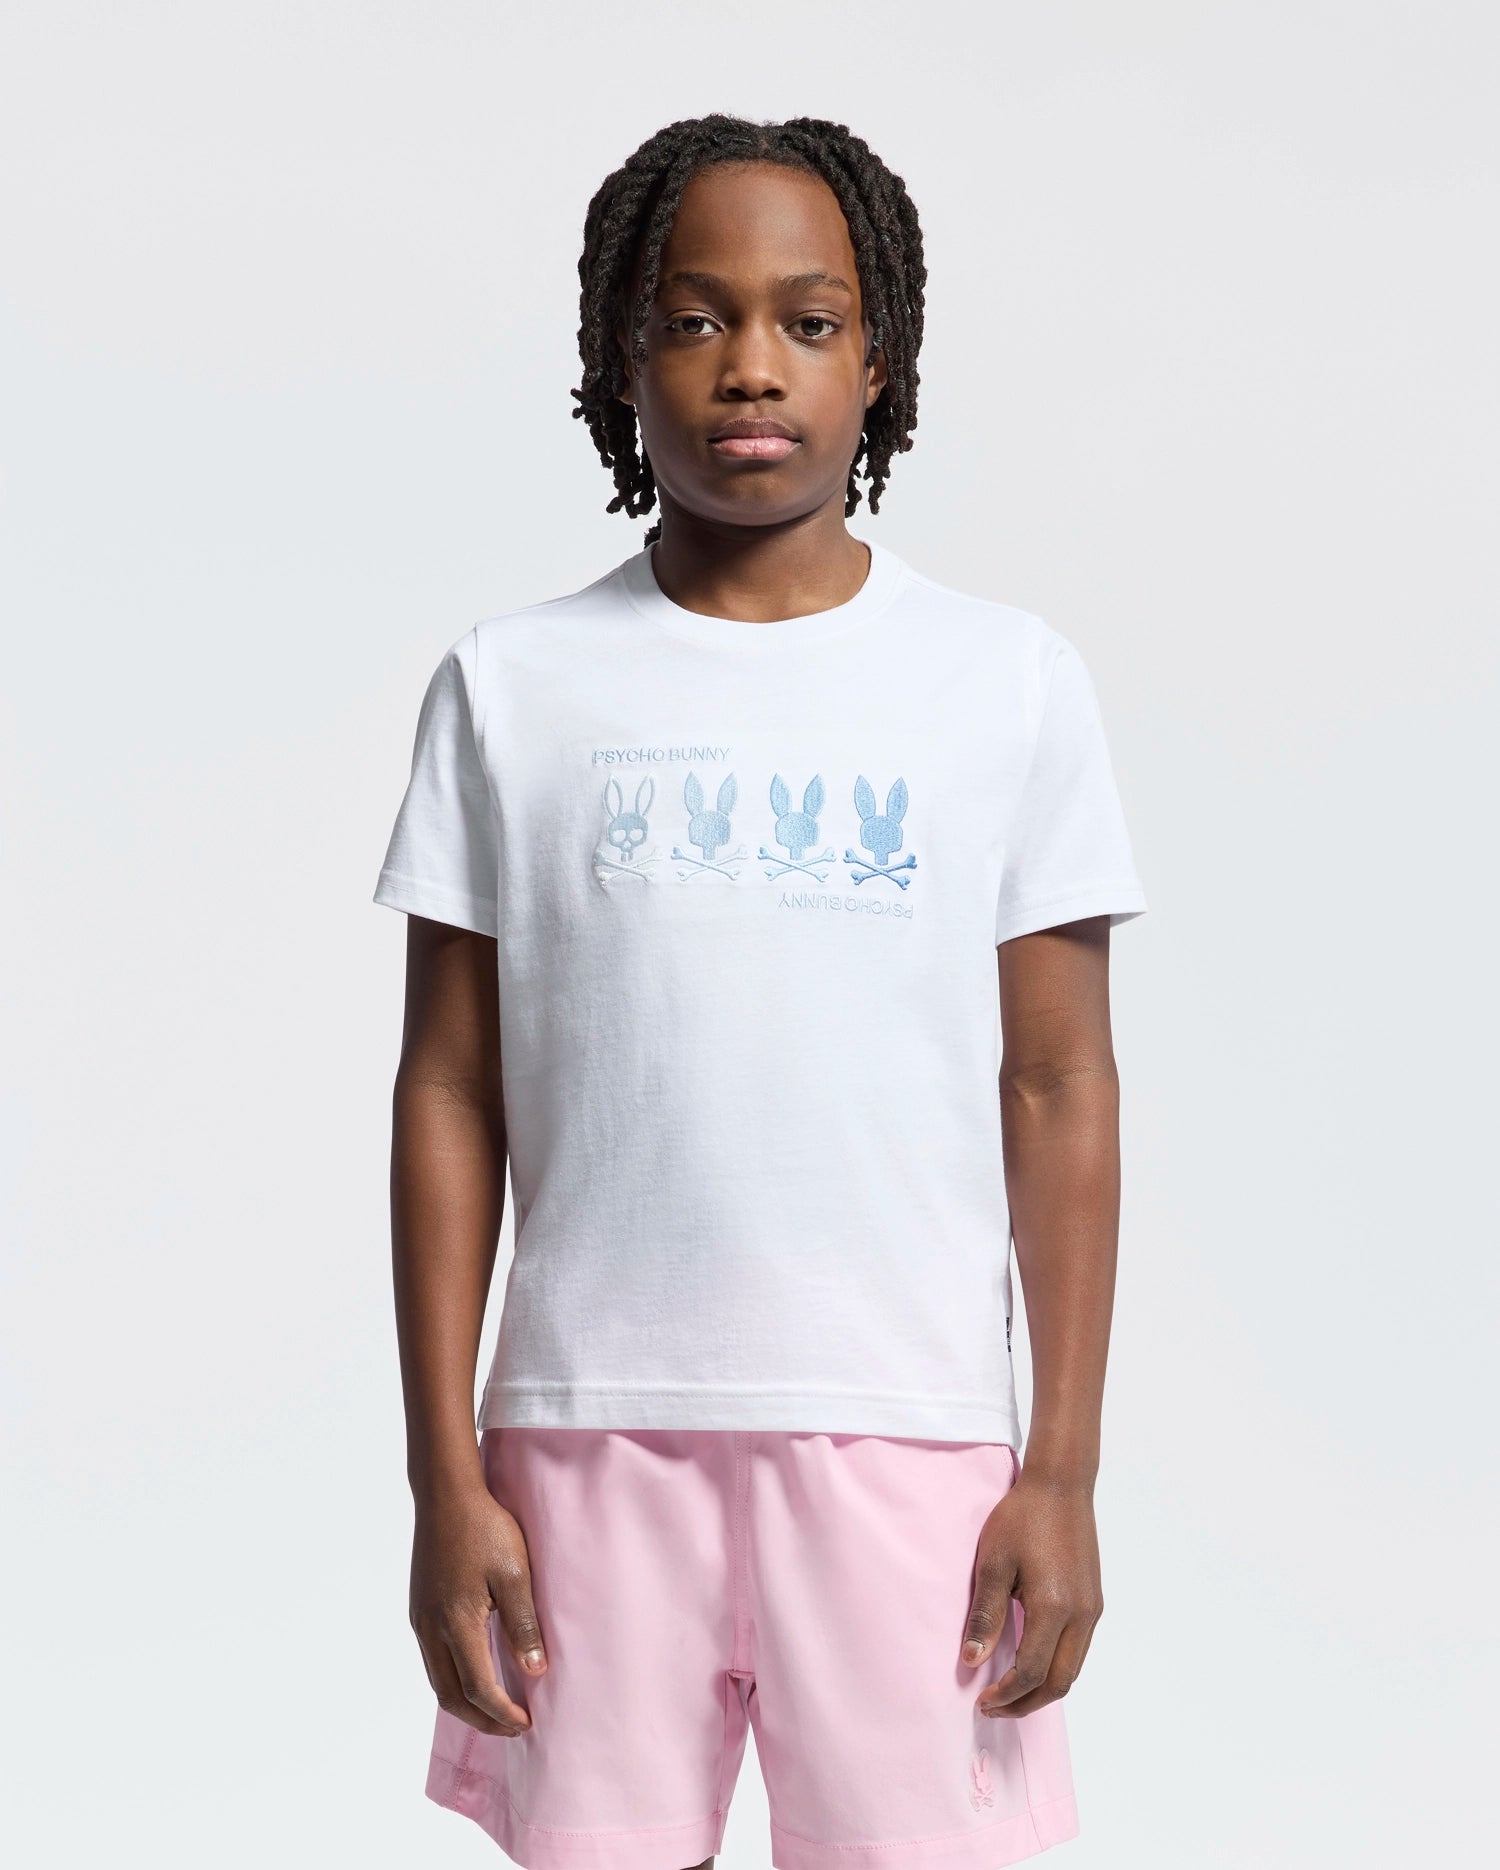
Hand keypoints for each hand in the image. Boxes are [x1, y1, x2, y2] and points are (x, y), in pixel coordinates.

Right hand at [410, 1476, 547, 1735]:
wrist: (446, 1495)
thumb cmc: (485, 1528)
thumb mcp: (515, 1573)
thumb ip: (524, 1624)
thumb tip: (535, 1671)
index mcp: (457, 1623)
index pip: (478, 1688)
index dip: (502, 1714)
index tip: (526, 1723)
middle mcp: (431, 1629)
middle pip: (450, 1696)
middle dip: (481, 1720)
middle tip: (512, 1727)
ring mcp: (421, 1620)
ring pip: (437, 1681)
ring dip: (465, 1703)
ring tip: (495, 1709)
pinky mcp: (419, 1609)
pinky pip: (433, 1660)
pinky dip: (453, 1679)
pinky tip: (475, 1673)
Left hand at [960, 1463, 1102, 1717]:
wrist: (1060, 1486)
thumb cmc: (1022, 1518)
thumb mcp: (993, 1563)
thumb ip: (985, 1615)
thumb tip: (971, 1660)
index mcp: (1054, 1608)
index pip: (1032, 1672)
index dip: (1007, 1694)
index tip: (983, 1700)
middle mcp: (1081, 1615)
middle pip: (1060, 1682)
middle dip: (1027, 1703)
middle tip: (994, 1706)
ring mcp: (1092, 1609)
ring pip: (1073, 1669)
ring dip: (1044, 1688)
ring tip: (1010, 1691)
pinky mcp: (1094, 1601)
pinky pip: (1078, 1649)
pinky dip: (1056, 1667)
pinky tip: (1032, 1661)